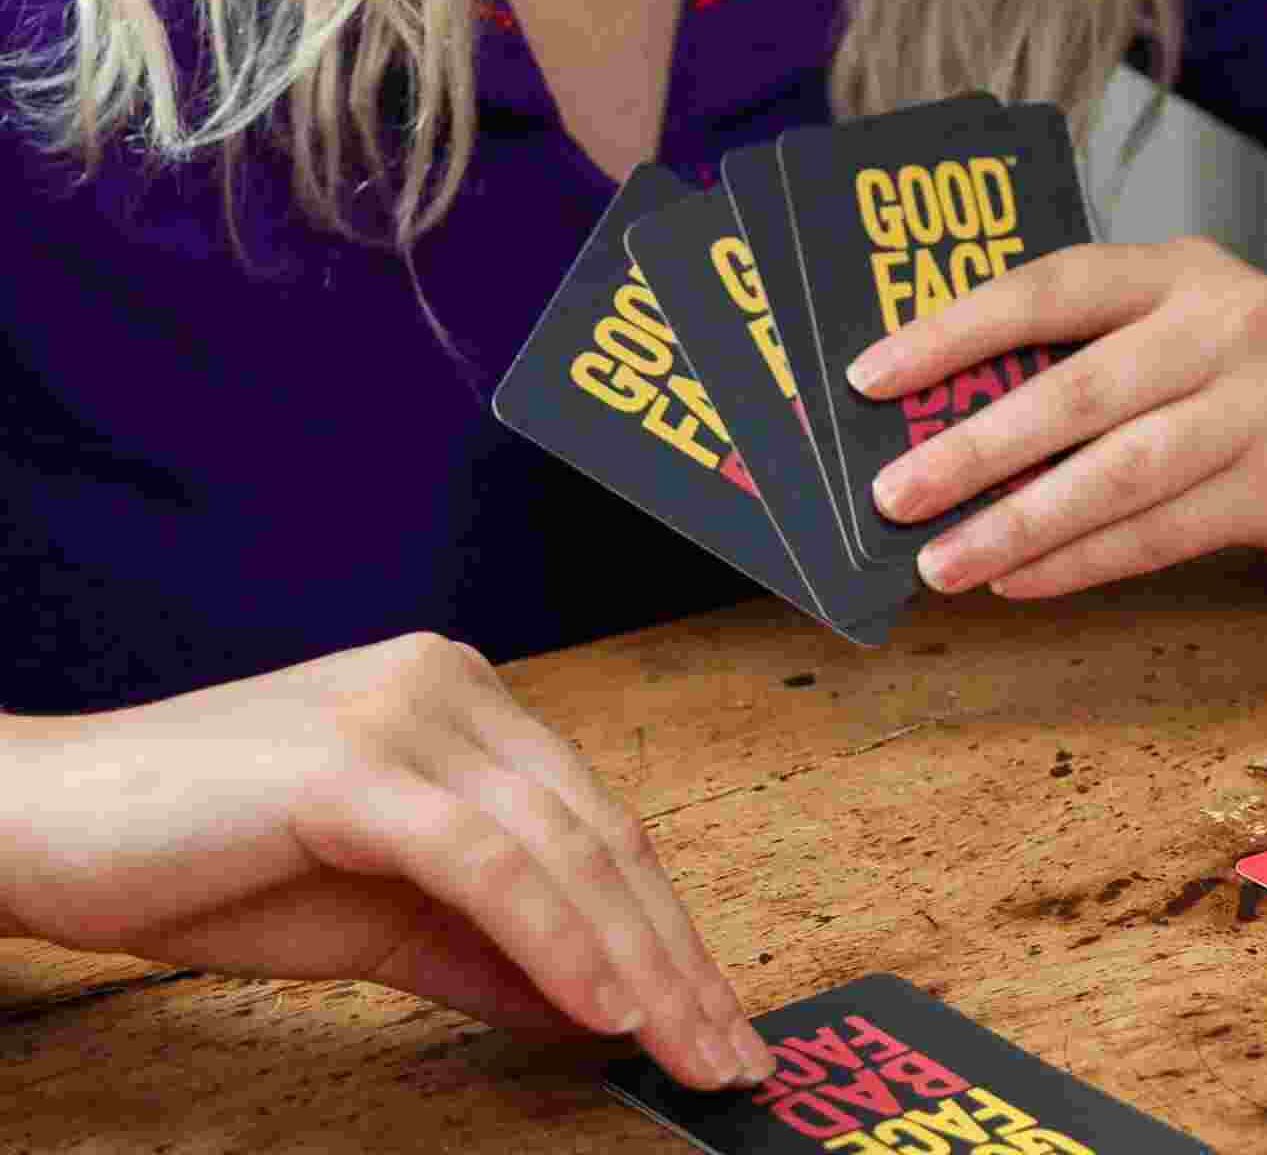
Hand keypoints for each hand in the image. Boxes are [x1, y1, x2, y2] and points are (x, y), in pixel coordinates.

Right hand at [0, 633, 774, 1090]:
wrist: (46, 822)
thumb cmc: (197, 861)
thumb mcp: (367, 917)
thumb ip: (481, 947)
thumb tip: (587, 1004)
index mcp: (460, 700)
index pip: (591, 818)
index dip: (662, 920)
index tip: (709, 1013)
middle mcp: (450, 686)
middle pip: (599, 830)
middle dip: (675, 952)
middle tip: (728, 1051)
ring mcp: (406, 715)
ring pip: (561, 845)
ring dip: (640, 961)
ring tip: (688, 1048)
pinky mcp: (356, 766)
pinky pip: (488, 862)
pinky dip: (557, 938)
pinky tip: (604, 1009)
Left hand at [849, 237, 1266, 597]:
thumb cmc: (1233, 395)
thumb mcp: (1167, 343)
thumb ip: (1076, 361)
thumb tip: (926, 422)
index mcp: (1179, 269)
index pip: (1052, 286)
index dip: (956, 330)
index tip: (871, 378)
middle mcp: (1232, 318)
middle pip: (1079, 388)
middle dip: (973, 448)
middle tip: (891, 495)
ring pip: (1119, 471)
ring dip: (1018, 523)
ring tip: (942, 560)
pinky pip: (1163, 530)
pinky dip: (1081, 561)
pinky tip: (1019, 580)